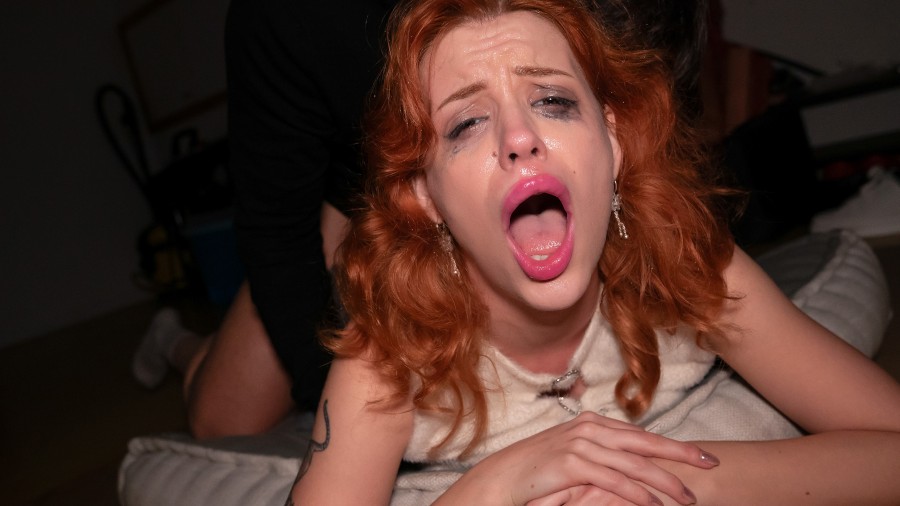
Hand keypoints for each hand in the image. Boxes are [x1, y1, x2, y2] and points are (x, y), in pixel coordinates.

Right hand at [458, 411, 716, 505]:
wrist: (503, 477)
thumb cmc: (538, 470)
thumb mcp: (573, 456)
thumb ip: (601, 454)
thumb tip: (632, 463)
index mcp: (593, 423)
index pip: (642, 435)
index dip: (673, 445)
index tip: (701, 454)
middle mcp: (590, 428)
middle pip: (645, 443)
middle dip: (681, 454)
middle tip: (710, 464)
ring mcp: (581, 444)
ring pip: (634, 465)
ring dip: (665, 483)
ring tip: (688, 497)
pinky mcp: (572, 463)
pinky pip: (614, 481)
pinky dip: (638, 494)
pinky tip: (655, 505)